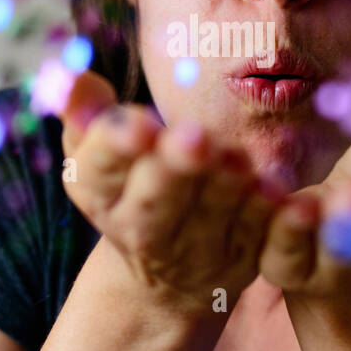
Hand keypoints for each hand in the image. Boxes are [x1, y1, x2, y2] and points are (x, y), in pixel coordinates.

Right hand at [59, 71, 285, 317]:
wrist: (166, 275)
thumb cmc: (129, 186)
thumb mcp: (94, 151)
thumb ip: (84, 109)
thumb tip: (71, 75)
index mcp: (97, 193)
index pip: (100, 168)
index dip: (117, 146)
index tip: (139, 124)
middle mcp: (141, 230)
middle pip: (154, 203)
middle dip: (174, 170)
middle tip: (195, 139)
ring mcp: (194, 251)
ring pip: (210, 217)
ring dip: (225, 187)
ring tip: (237, 158)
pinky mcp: (241, 260)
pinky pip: (258, 236)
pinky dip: (268, 216)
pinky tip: (278, 193)